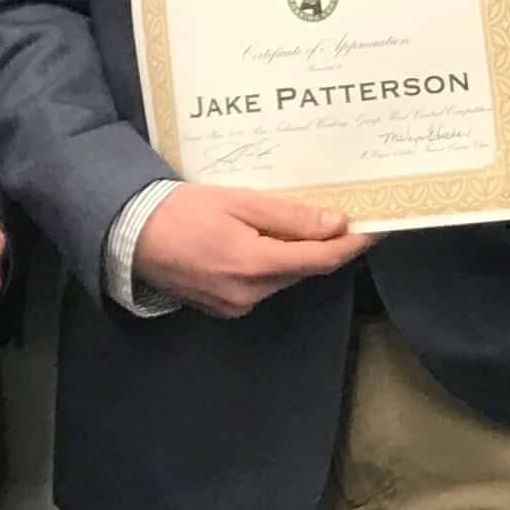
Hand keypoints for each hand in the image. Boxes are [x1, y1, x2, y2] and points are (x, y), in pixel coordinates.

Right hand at [133, 185, 370, 318]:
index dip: (353, 243)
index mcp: (255, 265)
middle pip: (303, 269)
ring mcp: (236, 305)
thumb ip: (289, 217)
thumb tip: (336, 225)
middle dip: (324, 245)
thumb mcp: (239, 202)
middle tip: (342, 214)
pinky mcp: (224, 308)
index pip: (321, 259)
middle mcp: (250, 294)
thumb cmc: (182, 210)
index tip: (378, 227)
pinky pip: (262, 285)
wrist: (130, 235)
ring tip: (297, 223)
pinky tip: (265, 241)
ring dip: (296, 254)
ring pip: (283, 278)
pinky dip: (272, 265)